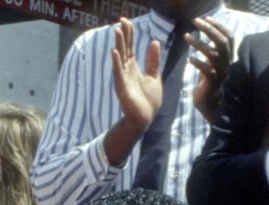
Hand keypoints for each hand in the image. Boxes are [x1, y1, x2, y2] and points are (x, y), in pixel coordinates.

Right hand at [111, 18, 163, 137]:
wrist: (145, 119)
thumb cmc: (148, 101)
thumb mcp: (154, 76)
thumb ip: (153, 60)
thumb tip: (154, 41)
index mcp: (133, 68)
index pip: (130, 47)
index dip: (129, 34)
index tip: (127, 21)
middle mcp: (126, 71)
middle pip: (124, 49)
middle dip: (123, 35)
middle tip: (121, 20)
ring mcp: (123, 79)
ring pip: (120, 59)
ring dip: (118, 45)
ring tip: (117, 31)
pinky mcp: (122, 89)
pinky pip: (118, 74)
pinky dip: (116, 63)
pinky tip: (115, 52)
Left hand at [188, 17, 235, 123]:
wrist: (209, 108)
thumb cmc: (208, 87)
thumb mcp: (210, 67)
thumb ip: (211, 55)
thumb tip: (207, 41)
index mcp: (227, 59)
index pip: (229, 37)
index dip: (219, 26)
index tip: (206, 19)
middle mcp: (226, 65)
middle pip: (222, 42)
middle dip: (209, 29)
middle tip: (195, 22)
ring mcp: (220, 74)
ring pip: (213, 54)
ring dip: (199, 43)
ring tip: (186, 37)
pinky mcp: (212, 84)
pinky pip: (207, 70)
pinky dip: (198, 63)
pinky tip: (190, 59)